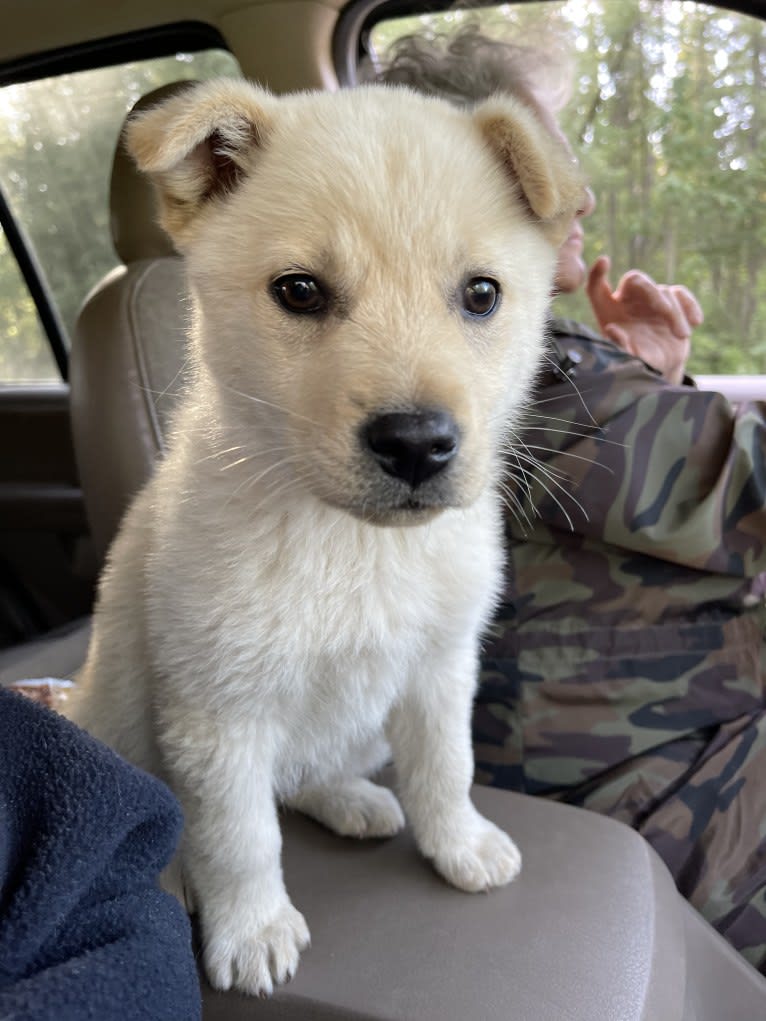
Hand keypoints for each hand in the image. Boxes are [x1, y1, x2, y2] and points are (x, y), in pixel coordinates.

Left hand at [585, 256, 702, 383]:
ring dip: (675, 313)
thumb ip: (618, 345)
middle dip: (652, 293)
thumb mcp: (626, 357)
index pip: (596, 288)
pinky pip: (681, 294)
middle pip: (635, 280)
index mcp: (608, 310)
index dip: (597, 274)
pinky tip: (696, 321)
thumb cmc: (636, 360)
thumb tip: (613, 329)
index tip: (603, 262)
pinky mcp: (671, 301)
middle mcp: (627, 299)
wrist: (660, 366)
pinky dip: (690, 306)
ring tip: (681, 335)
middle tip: (666, 312)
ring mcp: (650, 298)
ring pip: (664, 292)